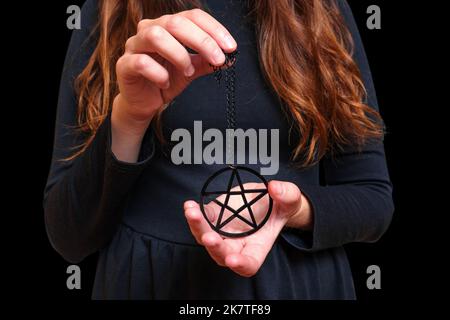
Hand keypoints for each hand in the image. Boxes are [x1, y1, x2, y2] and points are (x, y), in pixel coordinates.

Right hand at [114, 9, 236, 128]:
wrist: (143, 103)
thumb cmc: (165, 80)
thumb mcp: (191, 70)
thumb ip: (206, 61)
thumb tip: (230, 58)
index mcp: (168, 26)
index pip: (193, 16)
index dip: (214, 29)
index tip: (231, 47)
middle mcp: (150, 29)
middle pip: (176, 22)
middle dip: (202, 40)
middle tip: (218, 58)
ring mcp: (135, 45)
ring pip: (156, 36)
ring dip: (179, 54)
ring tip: (188, 71)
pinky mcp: (125, 64)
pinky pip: (142, 62)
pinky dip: (159, 73)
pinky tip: (165, 83)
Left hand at [184, 181, 312, 276]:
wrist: (266, 197)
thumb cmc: (280, 205)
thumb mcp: (290, 199)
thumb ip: (286, 194)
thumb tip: (274, 188)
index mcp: (258, 246)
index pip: (248, 264)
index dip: (240, 264)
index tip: (232, 259)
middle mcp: (237, 244)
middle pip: (221, 254)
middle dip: (214, 247)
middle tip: (209, 237)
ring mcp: (223, 232)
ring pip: (205, 238)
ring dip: (197, 228)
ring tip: (193, 213)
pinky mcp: (214, 217)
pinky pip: (201, 220)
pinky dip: (194, 214)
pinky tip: (190, 205)